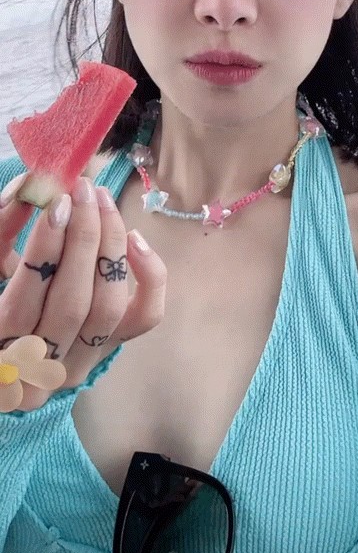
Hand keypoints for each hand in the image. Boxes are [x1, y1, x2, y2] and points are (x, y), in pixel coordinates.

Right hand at [0, 174, 166, 411]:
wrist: (15, 347)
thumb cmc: (1, 301)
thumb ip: (3, 230)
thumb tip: (28, 188)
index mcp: (1, 349)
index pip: (22, 305)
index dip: (43, 251)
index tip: (58, 203)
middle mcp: (44, 365)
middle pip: (72, 305)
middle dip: (82, 239)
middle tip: (83, 190)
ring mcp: (82, 359)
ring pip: (108, 308)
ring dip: (110, 245)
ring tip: (103, 201)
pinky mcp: (112, 346)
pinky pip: (144, 316)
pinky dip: (148, 276)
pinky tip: (134, 238)